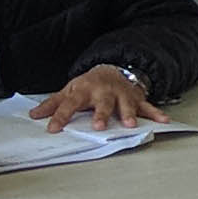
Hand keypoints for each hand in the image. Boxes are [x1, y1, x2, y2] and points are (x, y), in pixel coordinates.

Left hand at [29, 64, 155, 131]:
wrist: (113, 69)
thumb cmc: (89, 85)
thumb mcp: (69, 90)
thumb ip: (53, 104)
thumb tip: (33, 115)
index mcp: (84, 90)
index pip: (69, 104)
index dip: (60, 116)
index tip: (52, 128)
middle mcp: (103, 92)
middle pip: (101, 103)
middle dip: (101, 114)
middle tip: (98, 126)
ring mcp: (121, 95)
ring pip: (125, 104)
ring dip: (128, 113)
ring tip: (129, 124)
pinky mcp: (136, 99)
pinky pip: (147, 107)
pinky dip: (156, 113)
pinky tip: (164, 121)